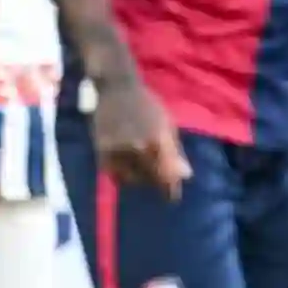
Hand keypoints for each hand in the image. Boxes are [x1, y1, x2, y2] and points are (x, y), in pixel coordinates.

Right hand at [93, 77, 191, 198]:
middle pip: (150, 179)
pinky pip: (114, 174)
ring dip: (139, 179)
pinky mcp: (102, 151)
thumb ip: (175, 152)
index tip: (172, 198)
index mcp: (159, 140)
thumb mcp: (167, 125)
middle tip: (160, 183)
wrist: (117, 89)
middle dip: (157, 184)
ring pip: (131, 180)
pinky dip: (122, 175)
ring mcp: (119, 150)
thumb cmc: (148, 105)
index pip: (167, 175)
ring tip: (143, 171)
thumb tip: (186, 176)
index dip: (170, 190)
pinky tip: (128, 167)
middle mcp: (139, 148)